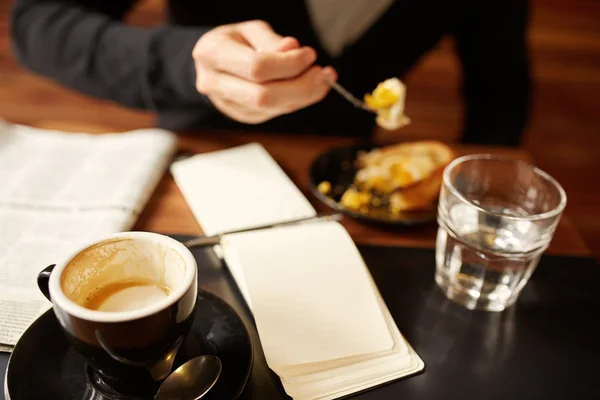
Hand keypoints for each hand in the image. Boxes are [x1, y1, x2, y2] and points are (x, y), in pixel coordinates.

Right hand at [192, 20, 336, 123]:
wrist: (214, 61)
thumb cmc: (234, 41)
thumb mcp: (251, 30)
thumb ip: (271, 41)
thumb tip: (293, 49)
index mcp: (211, 54)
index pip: (256, 67)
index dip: (289, 64)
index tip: (309, 56)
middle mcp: (214, 83)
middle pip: (263, 96)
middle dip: (300, 87)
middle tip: (322, 73)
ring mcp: (227, 104)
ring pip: (271, 109)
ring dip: (304, 96)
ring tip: (321, 79)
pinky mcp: (243, 116)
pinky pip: (275, 113)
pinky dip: (297, 102)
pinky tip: (308, 88)